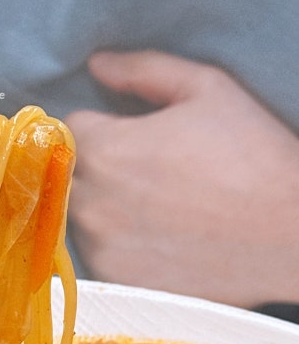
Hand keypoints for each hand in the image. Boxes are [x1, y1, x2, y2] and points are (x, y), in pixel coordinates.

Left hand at [65, 50, 298, 308]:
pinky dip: (118, 243)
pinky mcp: (115, 279)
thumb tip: (96, 64)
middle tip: (149, 171)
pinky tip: (159, 236)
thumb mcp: (208, 89)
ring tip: (158, 205)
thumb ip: (143, 70)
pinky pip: (99, 252)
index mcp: (104, 148)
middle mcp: (90, 201)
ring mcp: (100, 245)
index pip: (71, 127)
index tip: (134, 136)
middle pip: (67, 172)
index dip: (103, 126)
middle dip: (96, 165)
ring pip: (78, 214)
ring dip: (103, 206)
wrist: (288, 236)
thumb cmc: (253, 157)